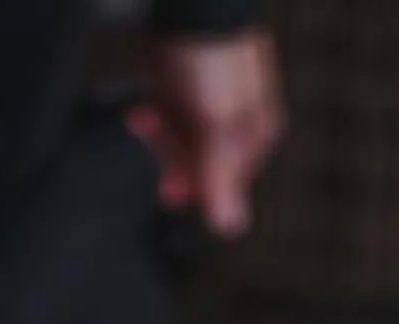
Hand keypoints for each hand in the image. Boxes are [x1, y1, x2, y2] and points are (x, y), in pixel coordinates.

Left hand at [138, 29, 282, 237]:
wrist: (192, 2)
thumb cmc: (214, 56)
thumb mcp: (218, 125)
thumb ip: (220, 177)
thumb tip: (229, 226)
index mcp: (253, 136)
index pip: (223, 185)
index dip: (195, 189)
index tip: (170, 188)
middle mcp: (234, 123)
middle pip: (200, 165)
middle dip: (174, 159)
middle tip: (156, 150)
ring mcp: (209, 104)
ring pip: (180, 142)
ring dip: (160, 136)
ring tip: (146, 117)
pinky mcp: (187, 87)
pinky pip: (169, 115)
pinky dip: (155, 115)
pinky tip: (146, 108)